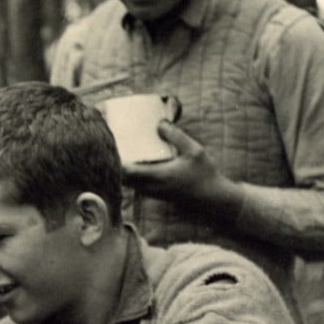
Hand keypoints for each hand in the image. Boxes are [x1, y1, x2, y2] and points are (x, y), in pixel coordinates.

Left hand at [122, 121, 243, 213]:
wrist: (214, 200)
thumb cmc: (205, 175)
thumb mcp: (194, 151)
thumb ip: (176, 136)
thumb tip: (160, 123)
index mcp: (157, 176)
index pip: (125, 171)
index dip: (114, 159)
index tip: (109, 145)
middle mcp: (150, 187)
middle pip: (121, 177)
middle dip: (114, 162)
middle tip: (111, 145)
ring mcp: (152, 193)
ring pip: (127, 182)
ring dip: (121, 169)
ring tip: (120, 151)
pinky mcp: (155, 194)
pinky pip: (135, 184)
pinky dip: (130, 174)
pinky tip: (135, 160)